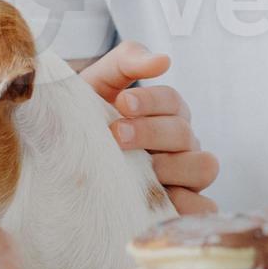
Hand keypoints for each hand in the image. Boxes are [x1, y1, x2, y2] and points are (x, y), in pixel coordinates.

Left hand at [77, 41, 218, 211]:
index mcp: (166, 113)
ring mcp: (184, 176)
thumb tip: (163, 61)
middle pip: (185, 133)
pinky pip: (204, 207)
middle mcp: (181, 144)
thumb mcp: (99, 84)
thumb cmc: (85, 121)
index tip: (122, 102)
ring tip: (143, 171)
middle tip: (117, 134)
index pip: (172, 101)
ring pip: (205, 168)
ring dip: (173, 167)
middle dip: (152, 132)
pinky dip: (191, 206)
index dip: (151, 100)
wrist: (63, 162)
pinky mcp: (180, 207)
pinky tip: (160, 202)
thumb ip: (128, 61)